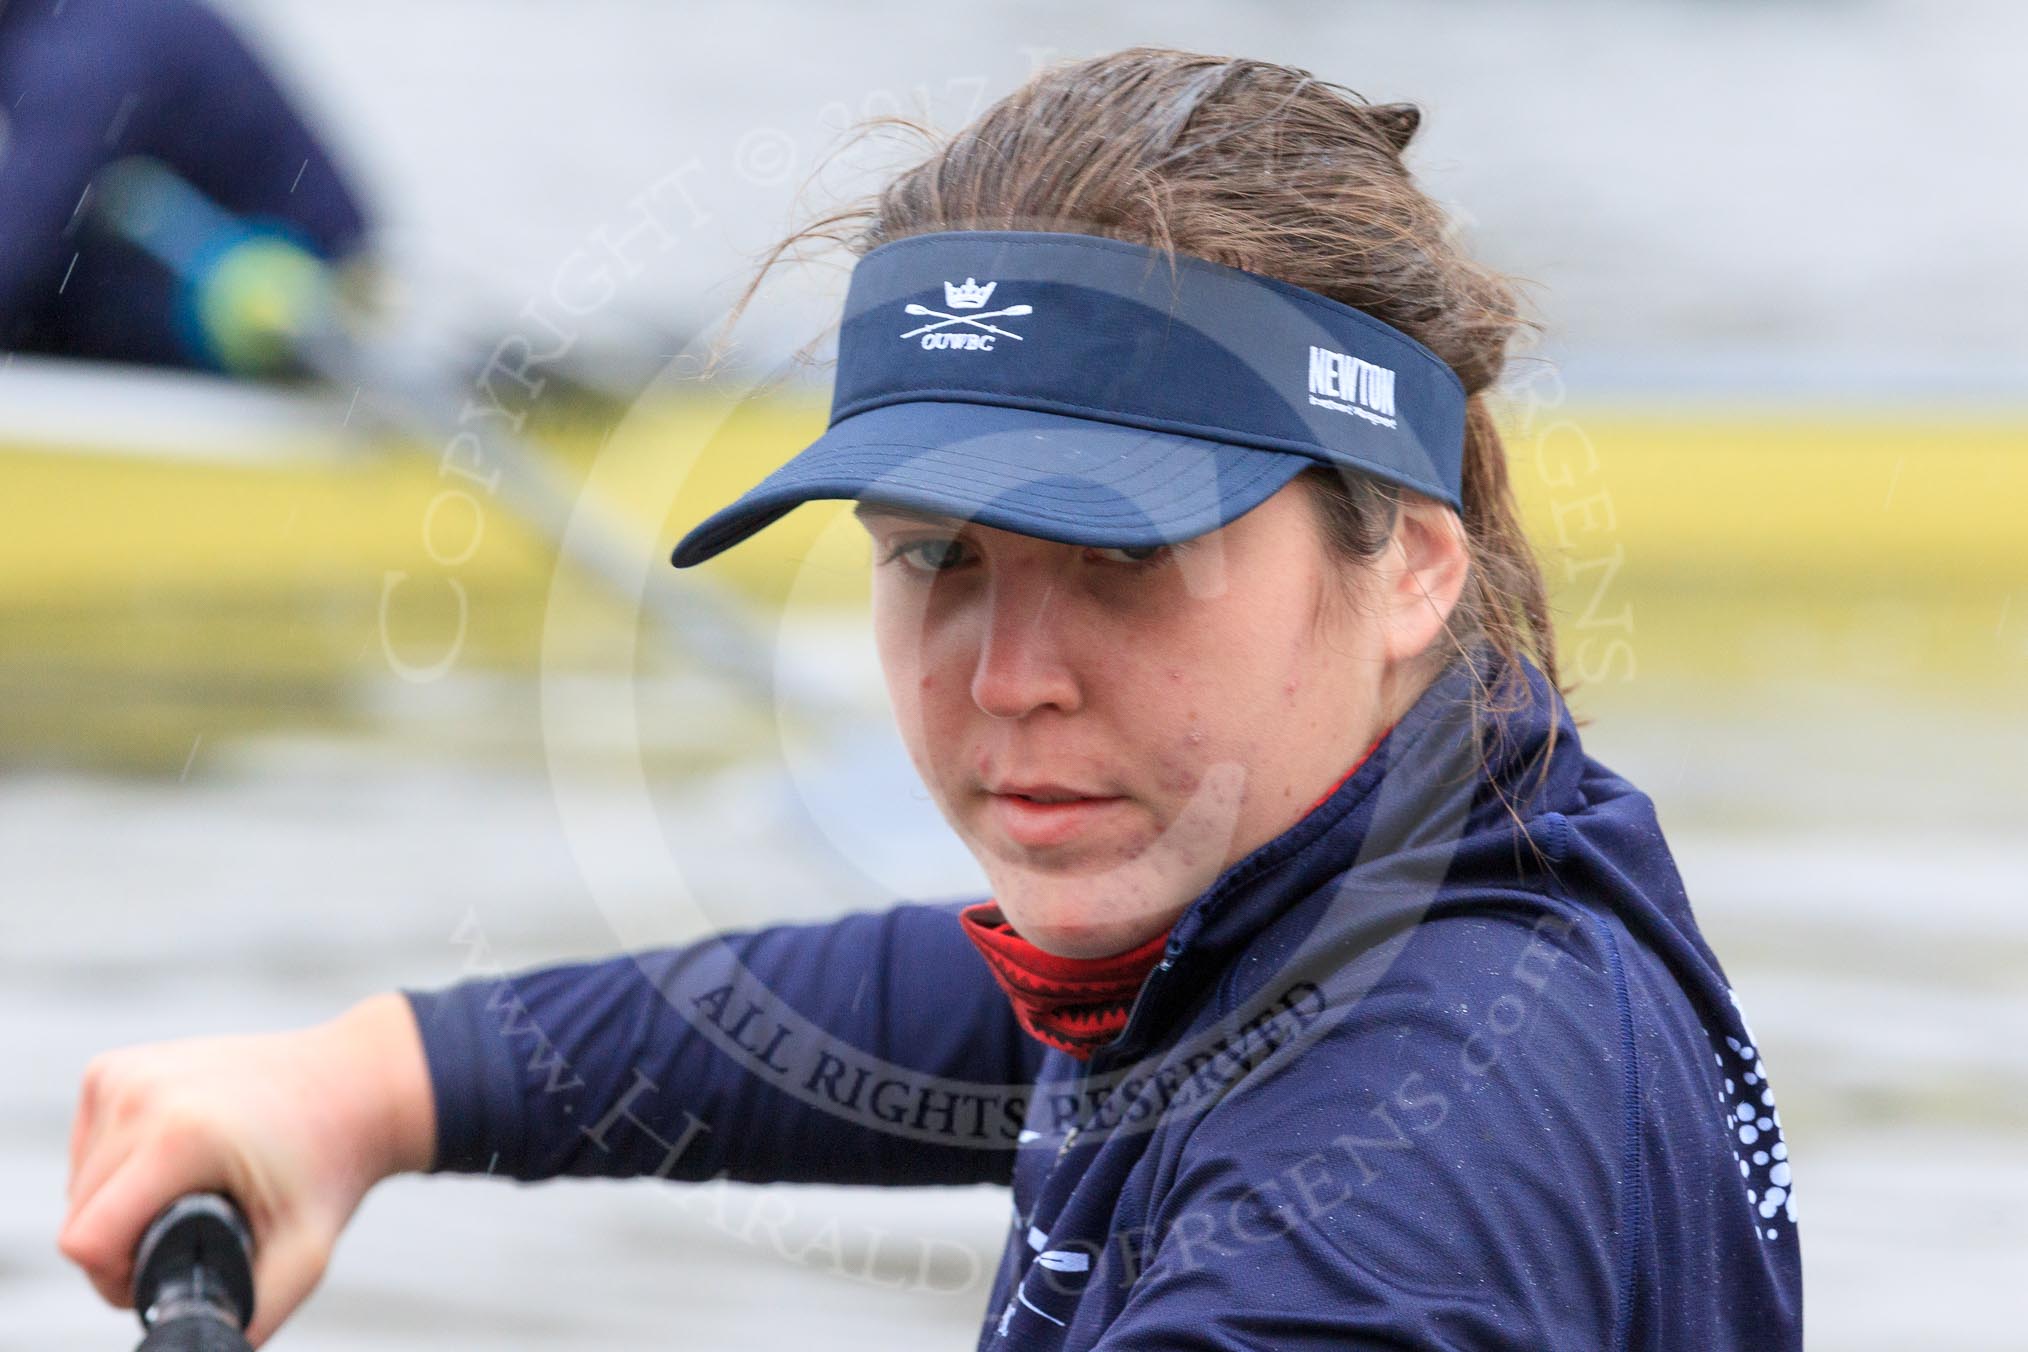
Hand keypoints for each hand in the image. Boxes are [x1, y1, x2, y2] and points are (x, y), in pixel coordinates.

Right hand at [58, 994, 434, 1346]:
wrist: (353, 1085)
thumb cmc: (331, 1168)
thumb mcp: (306, 1253)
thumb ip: (249, 1313)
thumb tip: (206, 1347)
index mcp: (180, 1135)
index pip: (86, 1241)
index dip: (117, 1280)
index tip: (170, 1271)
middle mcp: (143, 1093)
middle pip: (79, 1217)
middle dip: (122, 1249)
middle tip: (196, 1235)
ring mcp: (127, 1072)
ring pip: (78, 1184)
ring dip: (119, 1208)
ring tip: (193, 1194)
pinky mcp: (118, 1066)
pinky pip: (87, 1147)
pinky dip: (117, 1168)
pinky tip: (173, 1162)